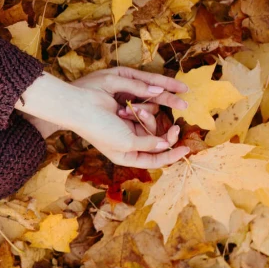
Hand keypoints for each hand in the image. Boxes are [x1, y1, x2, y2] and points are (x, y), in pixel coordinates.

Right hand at [68, 67, 189, 167]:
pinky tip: (130, 106)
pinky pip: (144, 114)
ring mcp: (128, 129)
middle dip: (164, 133)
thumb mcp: (127, 142)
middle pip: (157, 143)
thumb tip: (165, 144)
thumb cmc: (101, 129)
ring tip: (138, 110)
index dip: (171, 156)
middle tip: (176, 127)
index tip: (186, 149)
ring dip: (149, 117)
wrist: (82, 108)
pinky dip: (142, 110)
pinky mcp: (127, 115)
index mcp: (126, 157)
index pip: (155, 160)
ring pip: (152, 126)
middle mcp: (128, 145)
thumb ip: (149, 144)